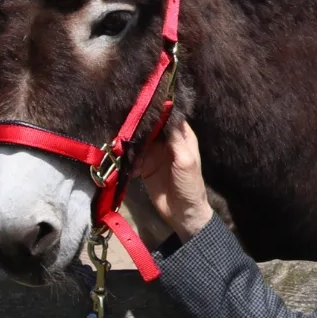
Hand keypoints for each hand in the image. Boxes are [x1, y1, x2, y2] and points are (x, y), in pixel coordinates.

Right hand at [135, 119, 213, 241]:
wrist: (182, 213)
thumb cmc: (190, 185)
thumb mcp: (185, 161)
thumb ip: (176, 140)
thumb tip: (168, 114)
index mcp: (182, 137)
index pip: (169, 118)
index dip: (157, 111)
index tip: (142, 104)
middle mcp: (168, 142)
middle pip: (151, 128)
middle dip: (140, 127)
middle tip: (126, 126)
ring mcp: (155, 154)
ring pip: (140, 141)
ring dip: (133, 145)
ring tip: (126, 149)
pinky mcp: (145, 167)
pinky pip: (134, 158)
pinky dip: (130, 161)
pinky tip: (131, 168)